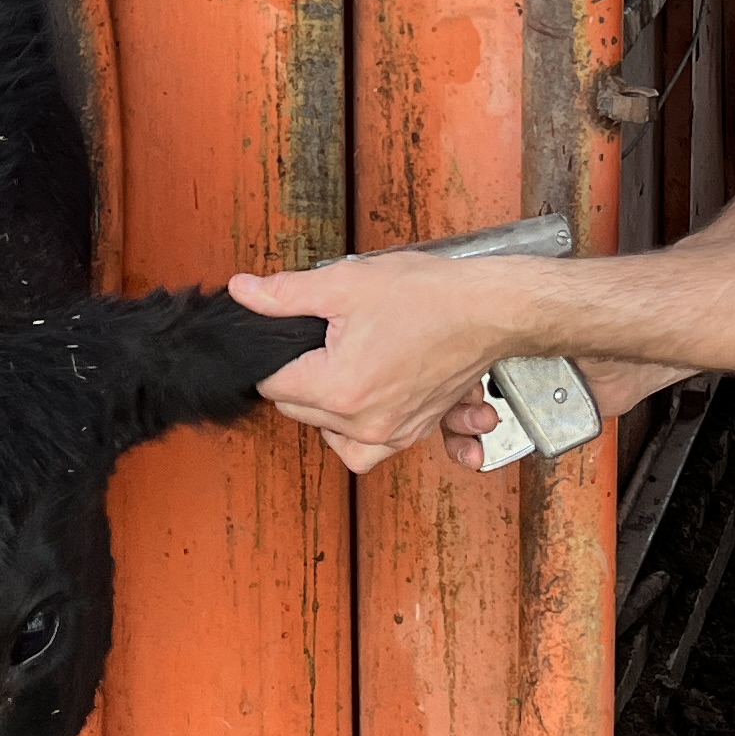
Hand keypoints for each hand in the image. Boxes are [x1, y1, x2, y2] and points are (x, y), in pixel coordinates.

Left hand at [229, 253, 515, 474]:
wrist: (490, 310)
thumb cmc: (429, 297)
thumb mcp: (345, 283)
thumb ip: (284, 294)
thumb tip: (244, 292)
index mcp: (339, 389)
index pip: (272, 386)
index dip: (272, 356)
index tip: (287, 337)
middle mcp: (364, 423)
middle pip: (300, 411)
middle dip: (300, 378)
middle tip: (319, 343)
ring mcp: (393, 433)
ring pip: (332, 438)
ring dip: (326, 412)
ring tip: (335, 374)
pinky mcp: (416, 431)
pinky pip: (373, 452)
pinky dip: (364, 437)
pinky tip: (365, 412)